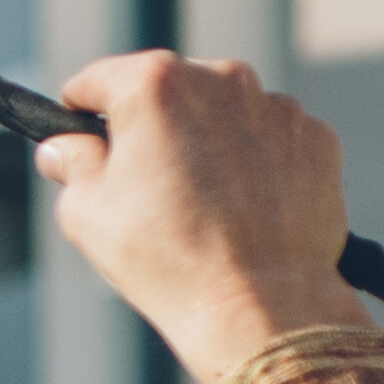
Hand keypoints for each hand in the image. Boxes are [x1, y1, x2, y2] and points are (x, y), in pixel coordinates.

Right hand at [32, 52, 379, 383]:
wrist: (261, 305)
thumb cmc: (167, 258)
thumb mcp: (85, 211)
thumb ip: (71, 163)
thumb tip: (66, 148)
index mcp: (154, 83)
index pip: (98, 81)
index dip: (79, 112)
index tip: (81, 140)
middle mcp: (221, 78)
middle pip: (167, 91)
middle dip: (152, 128)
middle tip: (146, 188)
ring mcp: (276, 106)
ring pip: (223, 113)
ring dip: (207, 143)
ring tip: (202, 205)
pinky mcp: (316, 138)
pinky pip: (272, 139)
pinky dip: (256, 163)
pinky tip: (244, 209)